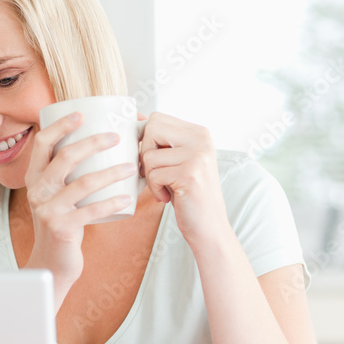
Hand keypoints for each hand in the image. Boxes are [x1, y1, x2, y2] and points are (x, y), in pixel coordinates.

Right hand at [22, 112, 136, 297]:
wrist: (52, 261)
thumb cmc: (62, 222)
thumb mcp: (56, 195)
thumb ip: (67, 174)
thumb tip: (100, 144)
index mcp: (35, 178)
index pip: (43, 143)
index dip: (60, 125)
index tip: (81, 114)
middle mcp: (37, 191)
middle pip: (65, 157)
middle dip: (93, 142)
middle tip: (116, 137)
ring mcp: (47, 210)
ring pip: (82, 183)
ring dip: (111, 172)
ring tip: (131, 167)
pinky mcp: (61, 227)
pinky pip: (90, 210)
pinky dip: (111, 203)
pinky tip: (126, 198)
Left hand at [137, 112, 230, 247]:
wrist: (208, 226)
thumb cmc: (187, 193)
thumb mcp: (177, 161)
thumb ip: (162, 140)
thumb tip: (134, 117)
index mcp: (199, 132)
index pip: (156, 118)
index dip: (145, 139)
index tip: (153, 159)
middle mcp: (201, 139)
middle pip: (151, 129)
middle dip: (145, 154)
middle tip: (157, 172)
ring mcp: (198, 155)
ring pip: (149, 155)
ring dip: (150, 176)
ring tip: (166, 187)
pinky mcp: (190, 174)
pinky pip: (153, 175)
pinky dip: (155, 190)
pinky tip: (168, 197)